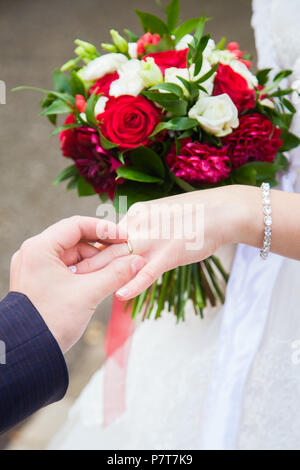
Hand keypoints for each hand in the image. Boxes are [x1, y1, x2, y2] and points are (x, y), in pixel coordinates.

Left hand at [10, 216, 144, 351]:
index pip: (76, 225)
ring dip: (94, 262)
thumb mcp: (88, 294)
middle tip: (124, 258)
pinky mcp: (39, 280)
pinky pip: (66, 268)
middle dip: (101, 249)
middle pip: (75, 240)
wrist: (27, 352)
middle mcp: (34, 253)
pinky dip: (84, 272)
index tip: (124, 237)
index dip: (104, 229)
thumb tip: (139, 261)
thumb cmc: (52, 321)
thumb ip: (116, 274)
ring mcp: (35, 267)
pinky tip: (100, 281)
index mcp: (39, 248)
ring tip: (115, 273)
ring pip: (72, 255)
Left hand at [75, 185, 260, 299]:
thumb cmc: (193, 216)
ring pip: (122, 259)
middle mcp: (140, 225)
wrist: (222, 212)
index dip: (92, 250)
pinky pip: (148, 270)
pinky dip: (134, 283)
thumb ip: (142, 227)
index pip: (107, 235)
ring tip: (79, 288)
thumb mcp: (161, 215)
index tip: (76, 264)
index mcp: (136, 215)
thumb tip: (129, 241)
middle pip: (107, 246)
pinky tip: (120, 295)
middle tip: (65, 277)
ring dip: (100, 275)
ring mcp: (154, 238)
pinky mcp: (170, 252)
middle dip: (86, 263)